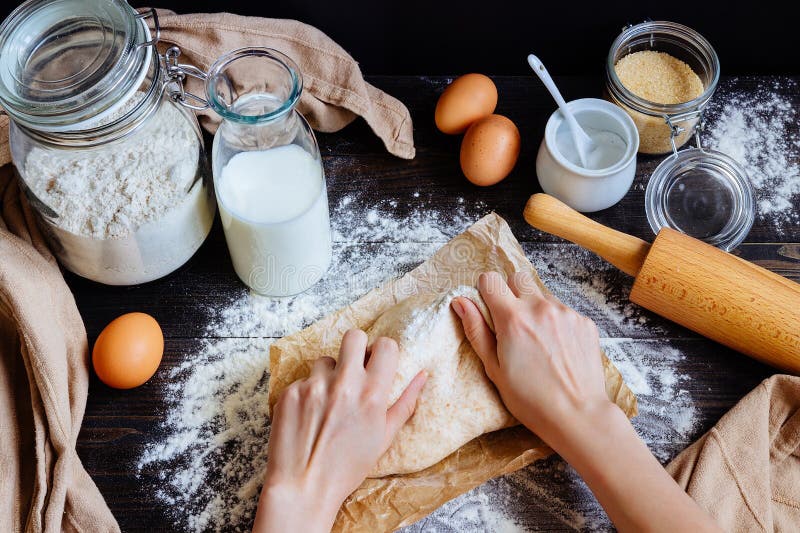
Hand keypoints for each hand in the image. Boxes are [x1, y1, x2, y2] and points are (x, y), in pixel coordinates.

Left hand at [252, 329, 426, 532]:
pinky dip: (307, 394)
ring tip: (327, 403)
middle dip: (356, 348)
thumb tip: (422, 375)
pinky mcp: (290, 392)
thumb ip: (405, 403)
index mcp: (372, 395)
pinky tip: (308, 417)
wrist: (303, 487)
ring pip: (325, 360)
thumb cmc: (347, 467)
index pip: (385, 346)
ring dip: (328, 375)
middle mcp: (344, 385)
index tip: (377, 364)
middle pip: (354, 336)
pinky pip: (303, 380)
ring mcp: (313, 386)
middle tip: (353, 368)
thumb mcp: (384, 437)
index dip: (383, 352)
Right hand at [453, 272, 720, 532]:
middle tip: (513, 324)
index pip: (491, 279)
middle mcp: (540, 308)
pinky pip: (563, 310)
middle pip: (517, 278)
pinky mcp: (584, 322)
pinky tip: (557, 349)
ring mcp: (565, 313)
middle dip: (511, 294)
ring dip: (535, 308)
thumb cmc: (531, 399)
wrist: (577, 415)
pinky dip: (556, 322)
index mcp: (512, 318)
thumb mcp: (494, 368)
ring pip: (542, 294)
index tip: (489, 309)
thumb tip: (460, 302)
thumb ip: (476, 330)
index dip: (486, 292)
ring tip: (538, 342)